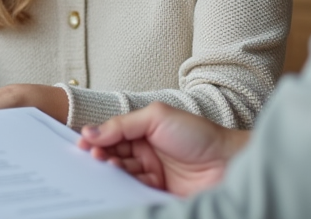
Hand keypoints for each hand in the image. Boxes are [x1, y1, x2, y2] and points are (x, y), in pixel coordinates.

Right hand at [77, 102, 248, 196]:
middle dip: (100, 157)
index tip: (82, 144)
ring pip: (120, 176)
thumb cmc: (199, 135)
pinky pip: (133, 193)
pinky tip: (120, 185)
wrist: (228, 163)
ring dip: (111, 173)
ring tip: (109, 169)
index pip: (111, 135)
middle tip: (94, 158)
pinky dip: (124, 190)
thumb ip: (123, 124)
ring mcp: (150, 175)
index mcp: (142, 131)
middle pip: (112, 157)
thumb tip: (91, 131)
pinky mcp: (156, 195)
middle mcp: (144, 153)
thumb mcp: (157, 116)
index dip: (95, 139)